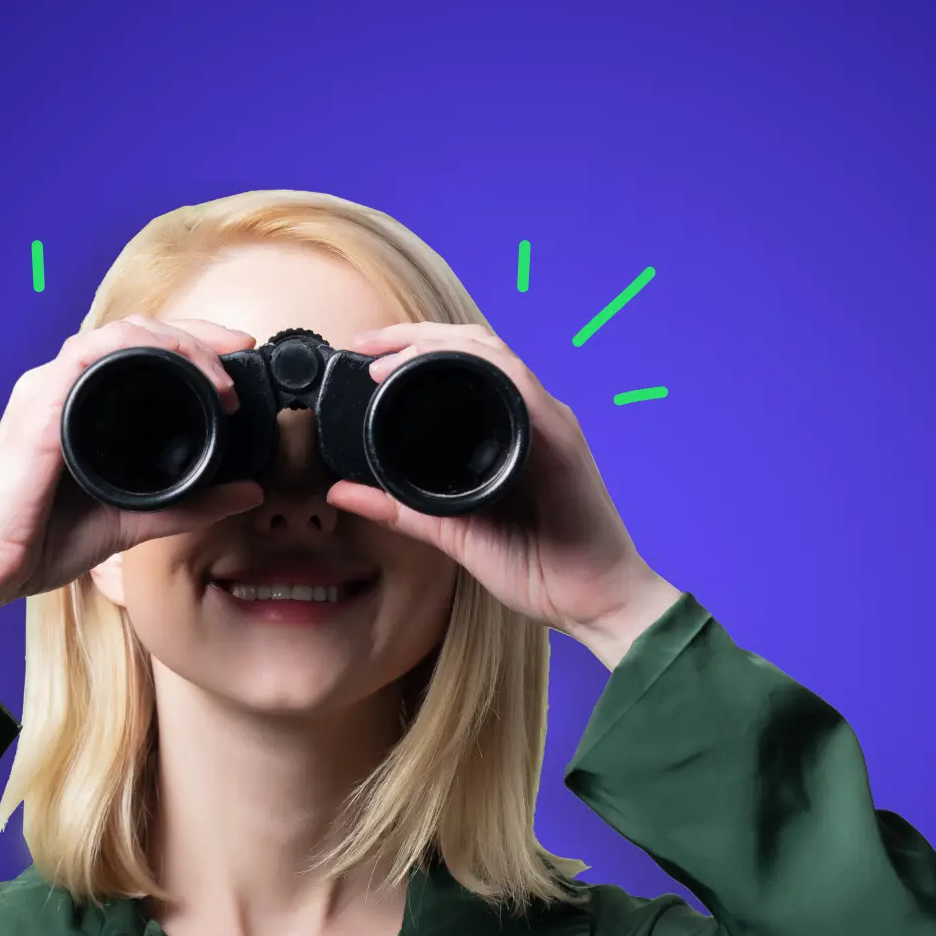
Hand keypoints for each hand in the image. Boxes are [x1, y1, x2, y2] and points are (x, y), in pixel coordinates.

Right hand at [0, 314, 266, 617]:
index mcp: (78, 405)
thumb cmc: (41, 542)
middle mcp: (60, 387)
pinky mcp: (38, 408)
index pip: (139, 351)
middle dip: (193, 330)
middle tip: (238, 348)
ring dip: (173, 339)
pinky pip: (87, 356)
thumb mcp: (134, 521)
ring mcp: (46, 392)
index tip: (236, 357)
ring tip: (215, 369)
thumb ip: (190, 505)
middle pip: (134, 331)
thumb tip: (248, 492)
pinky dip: (134, 350)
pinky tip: (172, 364)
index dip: (191, 343)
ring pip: (116, 334)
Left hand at [327, 322, 682, 662]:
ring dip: (439, 345)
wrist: (595, 601)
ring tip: (389, 354)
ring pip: (494, 356)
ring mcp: (548, 423)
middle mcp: (529, 417)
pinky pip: (521, 388)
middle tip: (366, 341)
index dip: (409, 349)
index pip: (459, 369)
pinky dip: (481, 370)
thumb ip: (400, 509)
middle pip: (473, 349)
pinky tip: (444, 369)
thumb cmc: (539, 569)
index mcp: (505, 432)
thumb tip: (340, 492)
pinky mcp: (562, 439)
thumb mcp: (453, 533)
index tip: (363, 355)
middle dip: (414, 334)